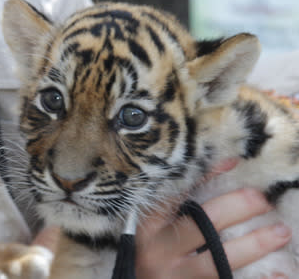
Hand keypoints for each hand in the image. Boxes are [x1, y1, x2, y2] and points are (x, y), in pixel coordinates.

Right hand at [135, 160, 291, 278]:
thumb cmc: (150, 260)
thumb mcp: (151, 233)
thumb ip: (172, 210)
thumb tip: (218, 171)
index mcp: (148, 230)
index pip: (176, 195)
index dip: (205, 177)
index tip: (233, 163)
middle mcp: (159, 252)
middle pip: (202, 223)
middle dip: (237, 208)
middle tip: (262, 200)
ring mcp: (177, 276)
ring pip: (220, 259)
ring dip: (254, 244)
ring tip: (281, 232)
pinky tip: (280, 274)